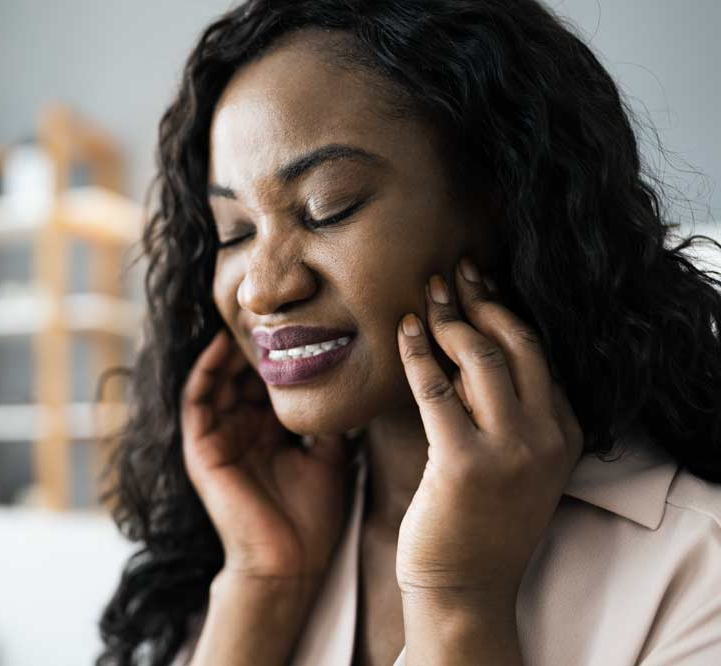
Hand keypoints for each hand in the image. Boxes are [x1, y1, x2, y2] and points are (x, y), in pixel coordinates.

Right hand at [181, 328, 357, 585]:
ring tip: (247, 318)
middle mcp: (241, 431)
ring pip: (217, 380)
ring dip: (228, 350)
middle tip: (271, 308)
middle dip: (253, 343)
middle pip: (240, 375)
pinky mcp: (202, 449)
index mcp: (268, 434)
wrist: (290, 564)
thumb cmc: (311, 518)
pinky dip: (205, 371)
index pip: (267, 382)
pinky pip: (196, 400)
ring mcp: (219, 439)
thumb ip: (329, 422)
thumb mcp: (329, 458)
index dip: (279, 352)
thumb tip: (351, 382)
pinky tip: (221, 346)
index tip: (299, 319)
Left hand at [395, 257, 583, 609]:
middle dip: (482, 300)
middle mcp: (546, 437)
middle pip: (518, 343)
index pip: (539, 353)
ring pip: (481, 357)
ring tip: (426, 297)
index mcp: (565, 433)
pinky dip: (416, 352)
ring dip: (449, 319)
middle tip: (453, 272)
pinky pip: (436, 387)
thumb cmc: (479, 521)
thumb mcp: (516, 463)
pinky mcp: (465, 462)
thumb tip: (469, 348)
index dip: (506, 311)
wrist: (465, 588)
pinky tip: (401, 331)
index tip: (479, 285)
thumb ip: (509, 412)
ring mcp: (510, 450)